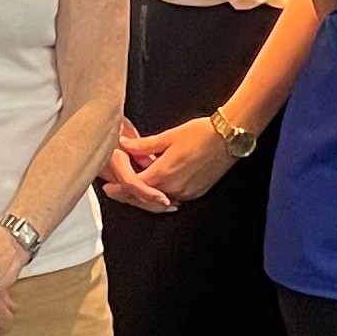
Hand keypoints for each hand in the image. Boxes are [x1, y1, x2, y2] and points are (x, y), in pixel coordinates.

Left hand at [117, 117, 235, 207]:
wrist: (228, 138)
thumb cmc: (201, 133)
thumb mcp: (168, 136)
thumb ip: (144, 145)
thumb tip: (124, 145)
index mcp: (163, 173)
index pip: (133, 186)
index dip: (119, 187)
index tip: (108, 186)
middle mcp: (173, 188)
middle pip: (143, 199)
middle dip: (127, 196)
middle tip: (114, 192)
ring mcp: (186, 193)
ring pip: (158, 202)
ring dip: (144, 197)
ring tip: (134, 190)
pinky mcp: (196, 193)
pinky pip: (172, 199)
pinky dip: (161, 196)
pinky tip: (156, 189)